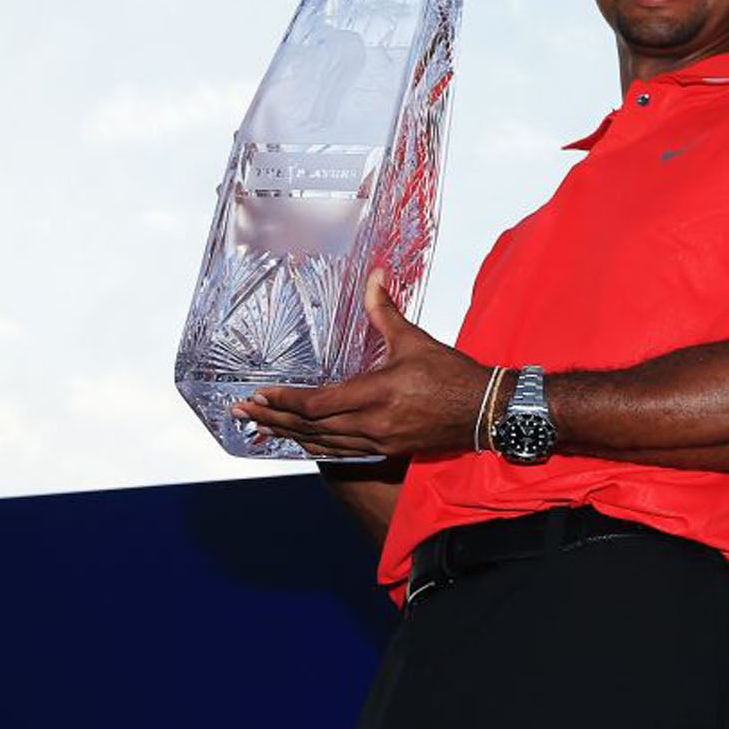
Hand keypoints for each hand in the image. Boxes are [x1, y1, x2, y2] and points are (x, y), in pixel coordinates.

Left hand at [233, 273, 488, 458]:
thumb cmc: (453, 377)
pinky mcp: (386, 450)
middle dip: (272, 420)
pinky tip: (301, 440)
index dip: (284, 402)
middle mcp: (373, 424)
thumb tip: (374, 277)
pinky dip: (316, 445)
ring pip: (322, 443)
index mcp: (377, 394)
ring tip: (262, 427)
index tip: (259, 395)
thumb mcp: (415, 341)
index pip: (316, 404)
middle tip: (243, 413)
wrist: (486, 412)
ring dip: (288, 435)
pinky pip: (341, 451)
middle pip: (310, 428)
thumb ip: (385, 311)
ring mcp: (379, 441)